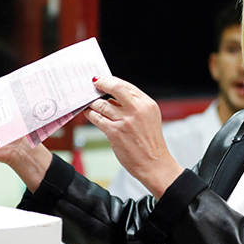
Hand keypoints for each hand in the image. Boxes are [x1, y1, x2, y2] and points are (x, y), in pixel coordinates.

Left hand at [84, 76, 182, 198]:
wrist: (154, 163)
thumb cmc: (150, 143)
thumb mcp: (149, 118)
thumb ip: (134, 106)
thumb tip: (112, 97)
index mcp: (147, 104)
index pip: (126, 85)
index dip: (112, 81)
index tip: (103, 81)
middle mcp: (137, 109)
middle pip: (114, 87)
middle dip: (101, 84)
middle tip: (94, 84)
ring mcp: (125, 120)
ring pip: (101, 104)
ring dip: (93, 103)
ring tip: (90, 104)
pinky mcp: (115, 132)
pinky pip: (96, 118)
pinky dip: (90, 114)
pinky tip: (89, 114)